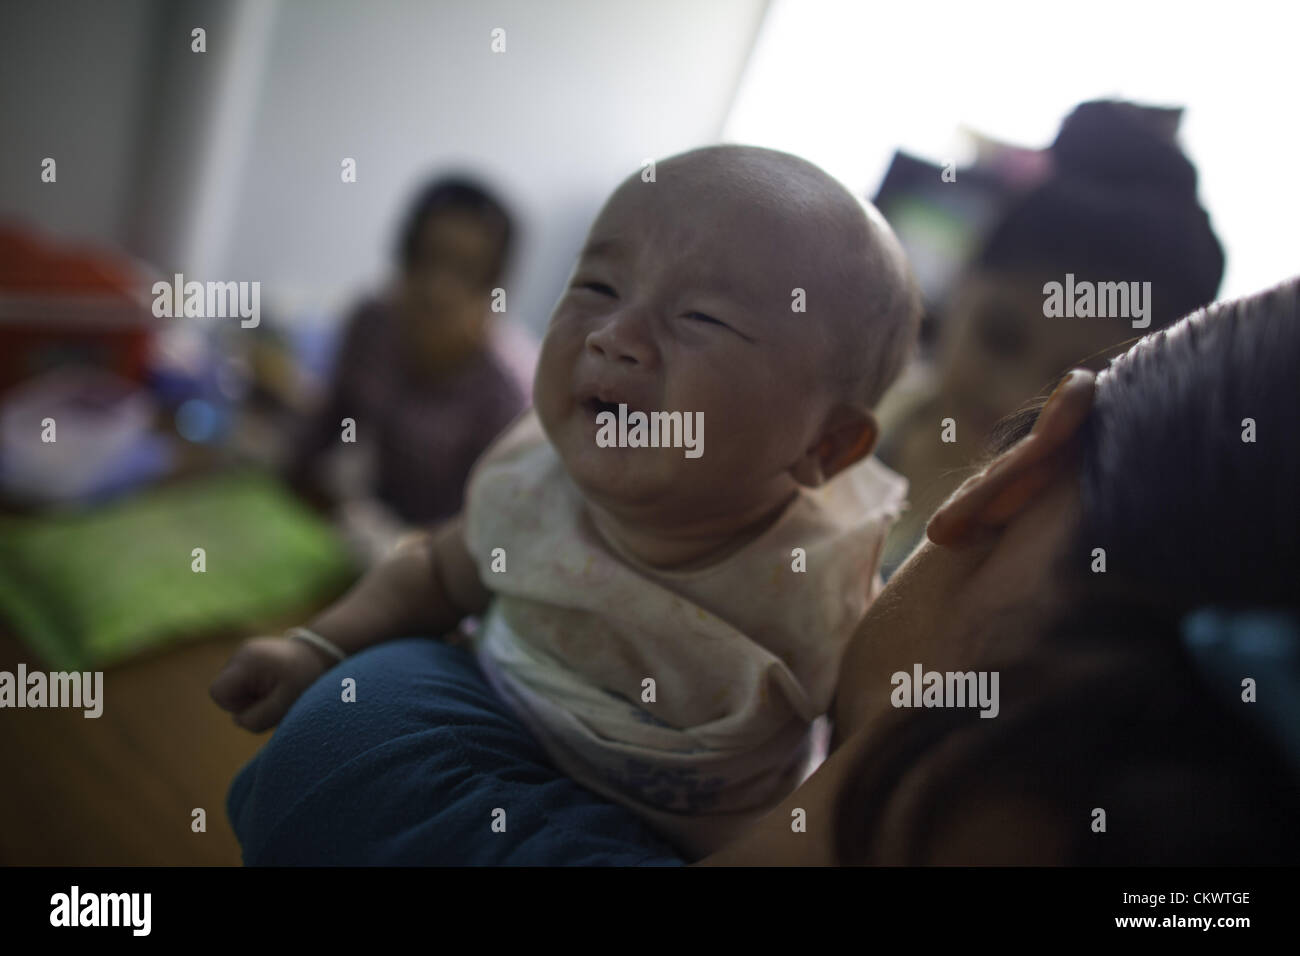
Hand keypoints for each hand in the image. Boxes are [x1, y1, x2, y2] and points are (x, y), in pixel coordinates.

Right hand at [209, 635, 332, 731]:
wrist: (321, 652)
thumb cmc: (306, 678)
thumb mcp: (286, 702)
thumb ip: (259, 717)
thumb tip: (237, 720)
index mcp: (247, 661)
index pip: (218, 692)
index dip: (235, 705)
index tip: (261, 702)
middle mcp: (240, 654)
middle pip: (225, 691)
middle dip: (246, 702)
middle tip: (274, 698)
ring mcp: (244, 654)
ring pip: (234, 689)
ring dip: (253, 697)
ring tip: (277, 690)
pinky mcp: (250, 658)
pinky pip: (242, 683)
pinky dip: (256, 690)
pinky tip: (275, 685)